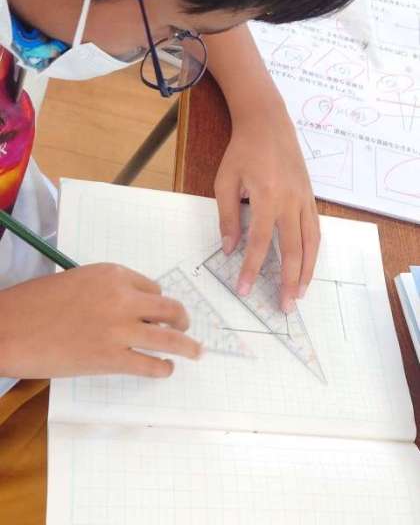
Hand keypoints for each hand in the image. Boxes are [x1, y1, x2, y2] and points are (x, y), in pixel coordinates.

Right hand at [0, 263, 200, 378]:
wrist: (9, 328)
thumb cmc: (36, 304)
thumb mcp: (77, 281)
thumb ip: (107, 290)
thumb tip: (130, 307)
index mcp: (113, 274)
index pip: (152, 287)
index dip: (158, 302)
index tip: (161, 312)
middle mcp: (122, 297)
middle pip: (170, 308)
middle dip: (182, 319)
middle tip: (186, 328)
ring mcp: (119, 329)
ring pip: (168, 337)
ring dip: (187, 346)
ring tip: (196, 352)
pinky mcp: (110, 358)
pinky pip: (149, 364)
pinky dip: (162, 368)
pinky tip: (165, 369)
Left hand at [214, 108, 319, 312]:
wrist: (268, 123)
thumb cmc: (242, 151)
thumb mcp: (225, 181)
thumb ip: (228, 217)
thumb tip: (229, 249)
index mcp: (267, 197)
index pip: (260, 243)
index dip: (251, 269)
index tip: (243, 290)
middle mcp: (291, 201)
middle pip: (294, 250)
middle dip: (289, 281)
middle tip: (285, 306)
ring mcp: (305, 199)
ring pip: (311, 243)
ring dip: (308, 271)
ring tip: (301, 294)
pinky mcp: (311, 197)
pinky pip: (316, 230)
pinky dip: (314, 251)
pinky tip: (308, 266)